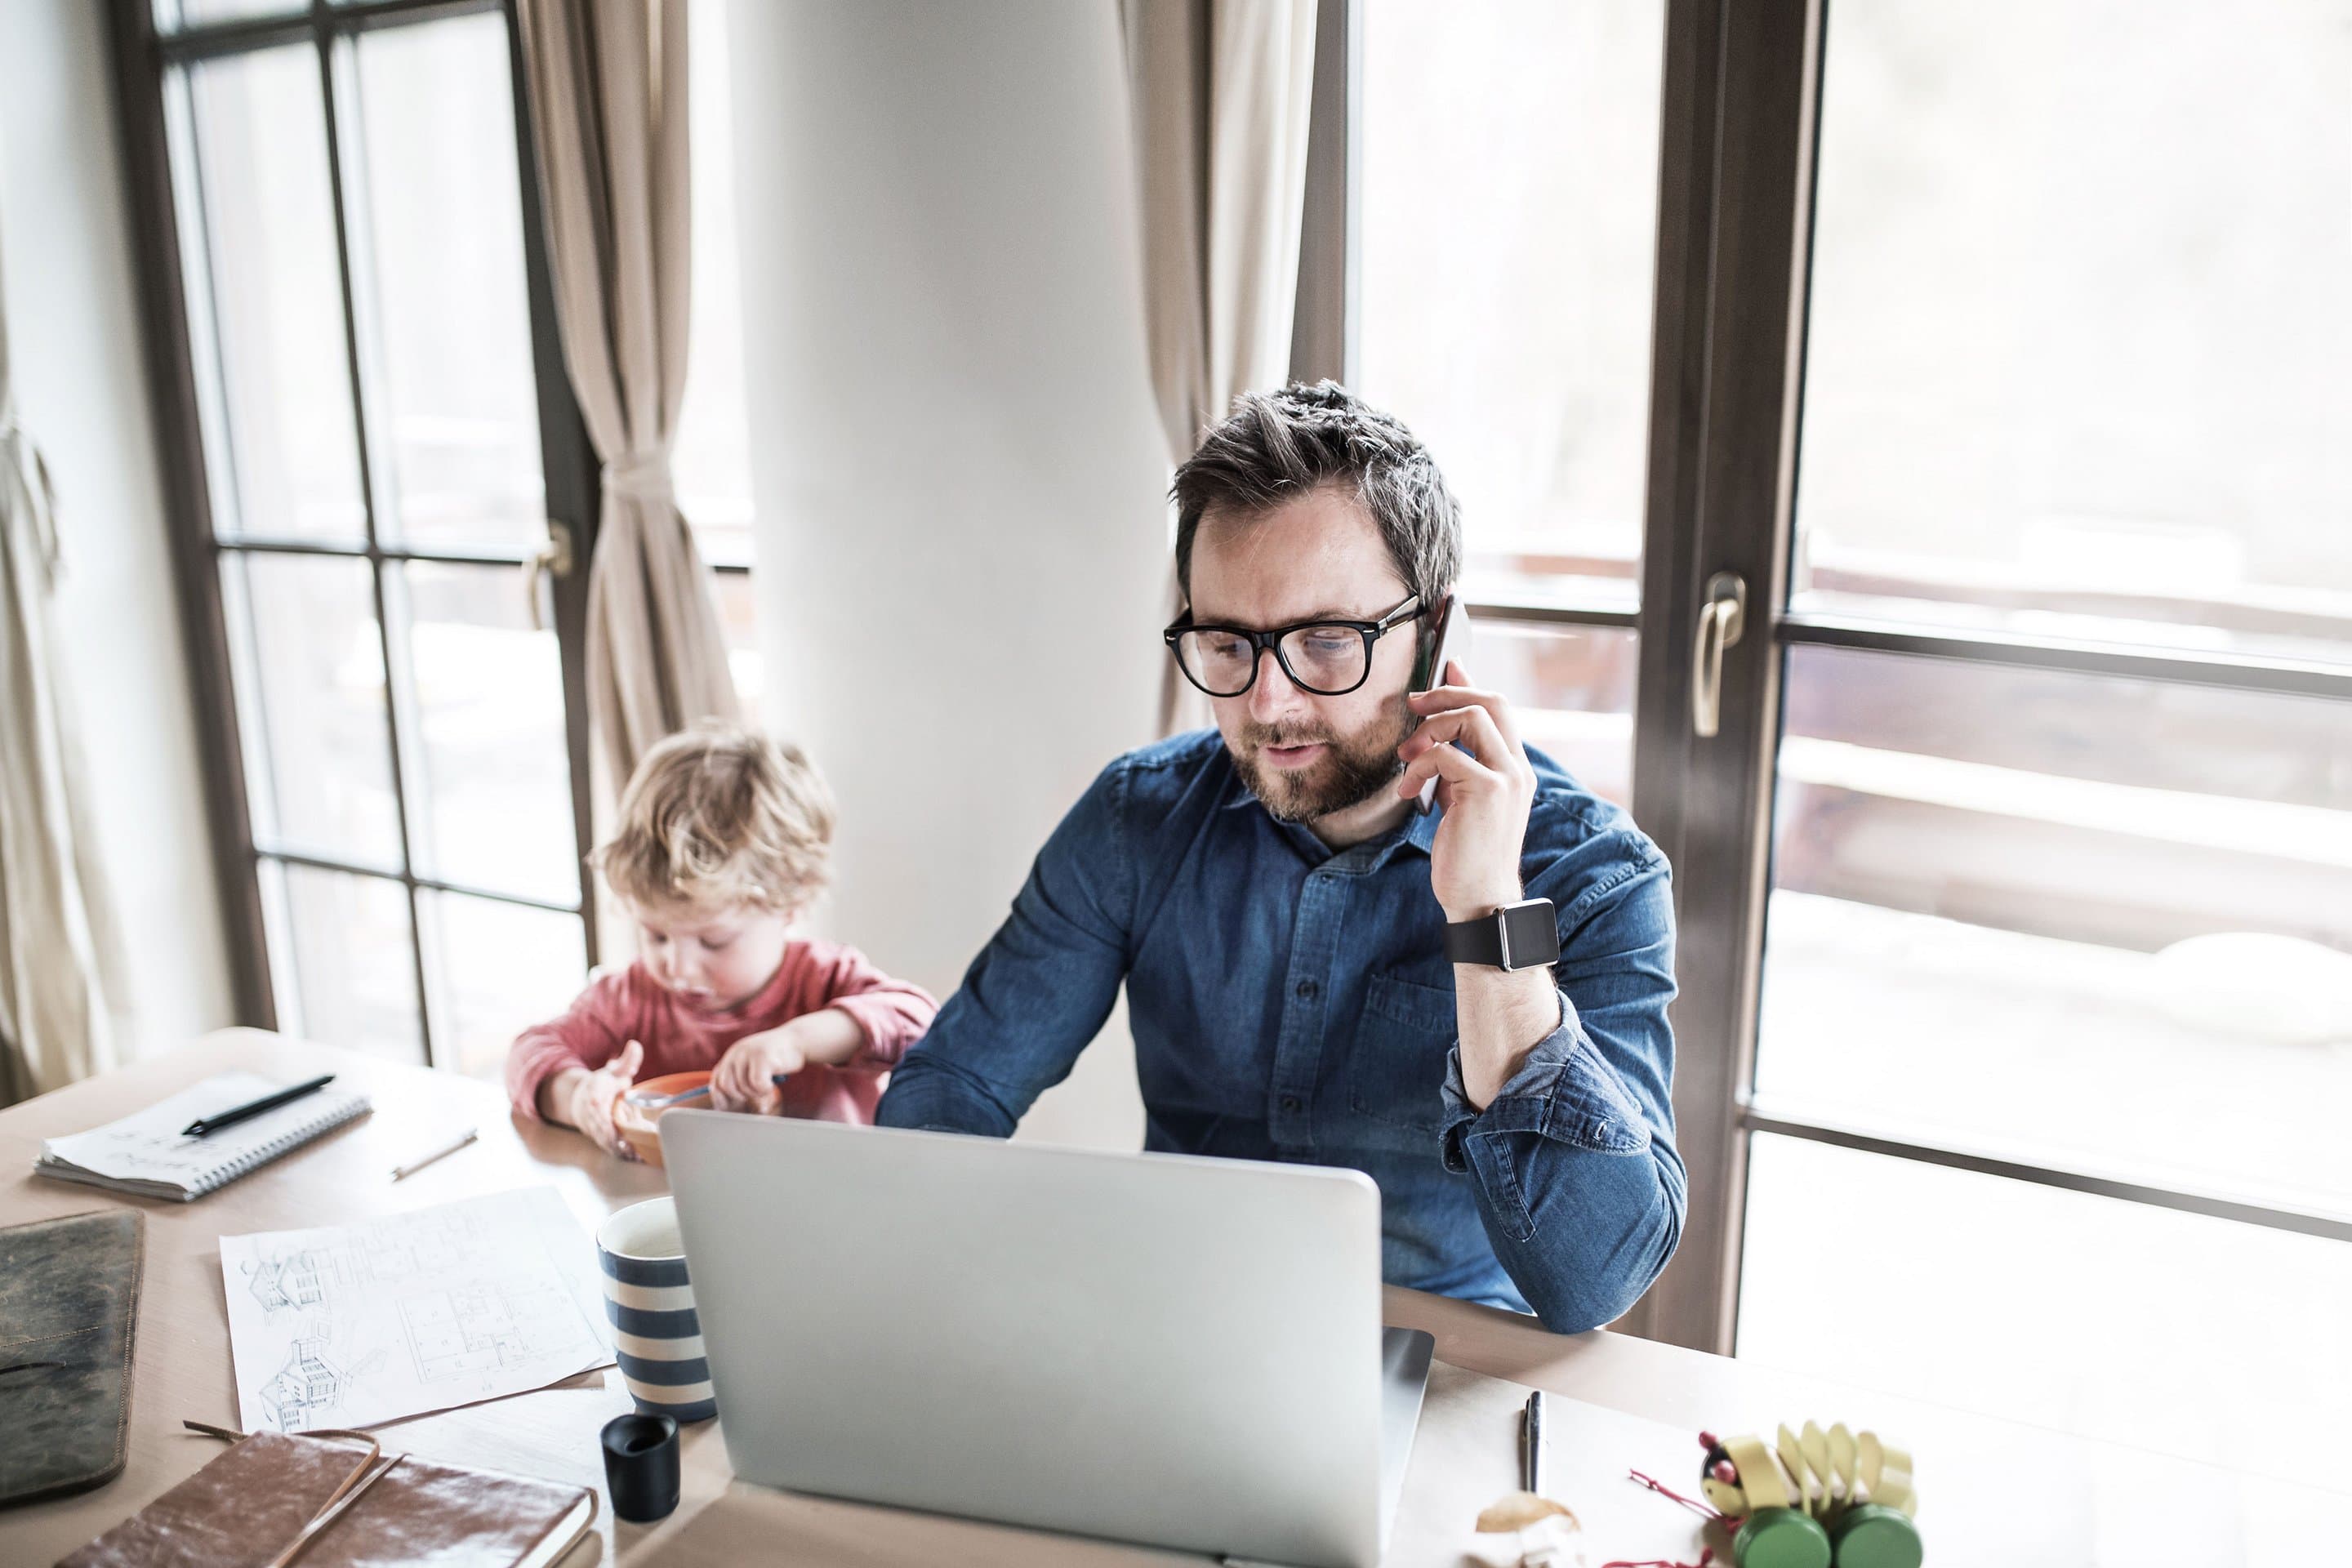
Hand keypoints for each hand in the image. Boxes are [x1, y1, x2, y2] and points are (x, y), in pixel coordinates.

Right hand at [568, 1040, 644, 1159]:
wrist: (581, 1099)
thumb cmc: (601, 1084)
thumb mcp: (613, 1070)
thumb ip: (626, 1061)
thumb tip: (635, 1045)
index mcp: (595, 1097)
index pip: (598, 1108)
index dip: (607, 1119)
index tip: (617, 1127)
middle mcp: (593, 1115)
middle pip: (603, 1130)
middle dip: (617, 1139)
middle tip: (634, 1147)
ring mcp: (596, 1129)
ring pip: (607, 1142)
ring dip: (622, 1149)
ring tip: (638, 1155)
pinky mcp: (601, 1138)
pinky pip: (611, 1148)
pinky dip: (622, 1153)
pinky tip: (638, 1157)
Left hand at [711, 1025, 808, 1113]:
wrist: (799, 1040)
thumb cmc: (778, 1057)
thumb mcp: (753, 1064)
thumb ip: (739, 1077)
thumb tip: (724, 1105)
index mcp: (732, 1055)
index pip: (716, 1081)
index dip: (721, 1097)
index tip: (731, 1107)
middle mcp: (736, 1052)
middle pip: (727, 1087)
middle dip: (741, 1096)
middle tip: (756, 1093)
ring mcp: (748, 1053)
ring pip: (744, 1088)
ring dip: (757, 1093)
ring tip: (768, 1084)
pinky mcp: (762, 1057)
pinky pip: (758, 1085)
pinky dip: (766, 1089)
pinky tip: (773, 1082)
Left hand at [1396, 659, 1537, 922]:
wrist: (1480, 898)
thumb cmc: (1468, 855)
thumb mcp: (1463, 800)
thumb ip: (1457, 765)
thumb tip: (1436, 732)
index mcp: (1515, 769)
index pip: (1500, 707)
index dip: (1470, 682)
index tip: (1446, 667)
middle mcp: (1518, 768)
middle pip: (1491, 700)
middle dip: (1446, 693)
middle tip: (1413, 704)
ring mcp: (1507, 777)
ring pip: (1470, 717)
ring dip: (1429, 730)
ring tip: (1407, 759)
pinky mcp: (1488, 791)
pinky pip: (1446, 754)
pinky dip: (1419, 766)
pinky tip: (1409, 791)